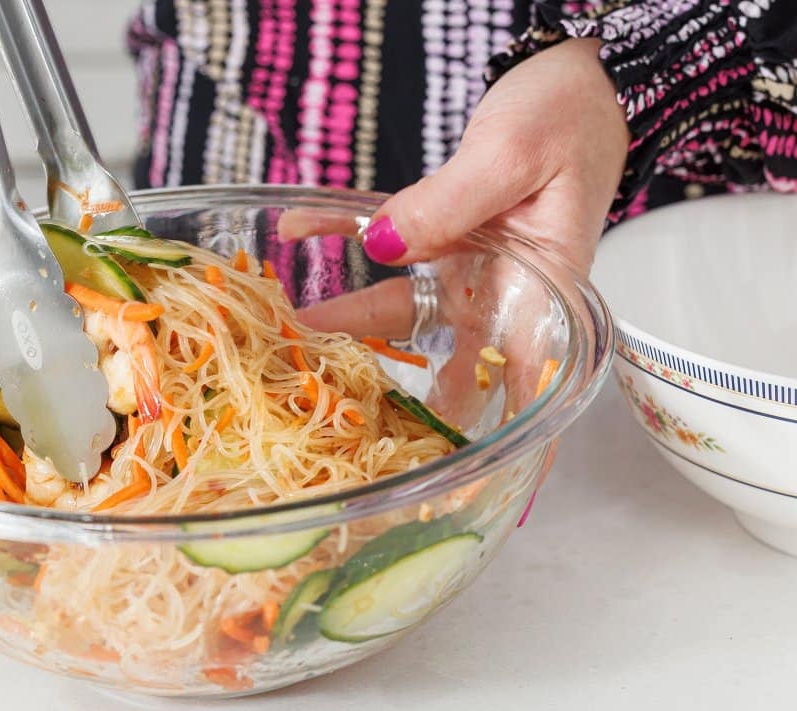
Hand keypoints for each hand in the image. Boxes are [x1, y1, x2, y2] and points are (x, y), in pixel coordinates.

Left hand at [288, 40, 627, 503]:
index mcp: (545, 285)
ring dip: (345, 314)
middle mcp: (505, 286)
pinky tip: (295, 231)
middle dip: (393, 385)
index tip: (464, 477)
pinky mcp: (440, 227)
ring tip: (290, 329)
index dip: (498, 430)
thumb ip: (448, 205)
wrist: (579, 74)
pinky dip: (340, 231)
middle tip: (339, 415)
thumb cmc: (570, 114)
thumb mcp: (511, 155)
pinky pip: (383, 236)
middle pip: (445, 351)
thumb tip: (381, 248)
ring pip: (399, 302)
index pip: (526, 375)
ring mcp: (468, 261)